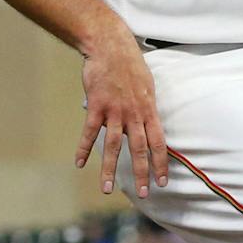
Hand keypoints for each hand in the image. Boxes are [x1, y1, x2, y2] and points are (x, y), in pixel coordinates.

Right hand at [77, 24, 169, 198]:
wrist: (110, 47)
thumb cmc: (130, 66)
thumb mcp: (147, 87)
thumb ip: (146, 109)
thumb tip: (145, 125)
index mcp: (149, 110)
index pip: (158, 142)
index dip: (161, 163)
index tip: (162, 182)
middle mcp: (134, 114)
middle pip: (139, 149)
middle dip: (142, 173)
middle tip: (143, 194)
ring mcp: (115, 111)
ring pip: (114, 146)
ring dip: (110, 169)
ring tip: (107, 189)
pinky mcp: (97, 106)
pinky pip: (90, 132)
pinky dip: (84, 148)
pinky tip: (80, 163)